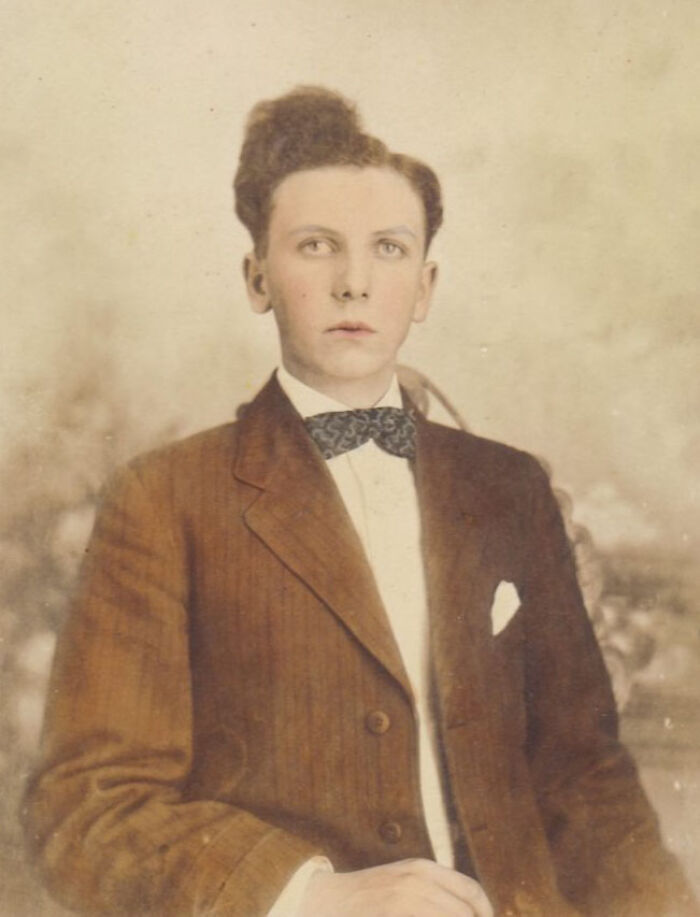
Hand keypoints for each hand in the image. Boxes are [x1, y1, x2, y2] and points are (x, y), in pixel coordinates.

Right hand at [299, 858, 492, 916]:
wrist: (325, 899)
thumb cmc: (370, 897)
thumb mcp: (404, 883)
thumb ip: (434, 891)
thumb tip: (472, 911)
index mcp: (424, 869)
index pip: (472, 892)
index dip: (485, 912)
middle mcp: (418, 880)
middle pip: (464, 913)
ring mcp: (404, 899)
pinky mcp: (392, 911)